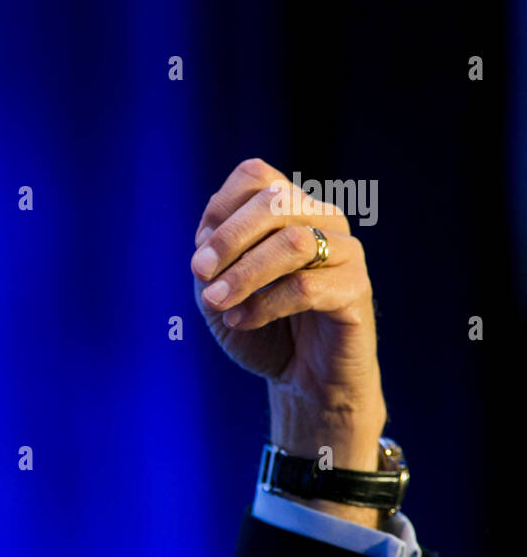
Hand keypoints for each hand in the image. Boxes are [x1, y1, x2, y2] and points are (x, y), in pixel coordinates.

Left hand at [192, 159, 386, 522]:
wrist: (301, 380)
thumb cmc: (260, 328)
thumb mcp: (218, 291)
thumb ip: (211, 261)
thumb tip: (207, 238)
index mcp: (288, 210)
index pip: (256, 175)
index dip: (221, 208)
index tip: (199, 254)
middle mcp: (322, 220)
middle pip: (275, 200)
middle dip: (229, 238)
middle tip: (200, 275)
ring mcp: (345, 251)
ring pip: (294, 241)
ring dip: (244, 274)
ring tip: (217, 303)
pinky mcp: (357, 289)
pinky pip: (307, 286)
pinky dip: (265, 304)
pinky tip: (243, 320)